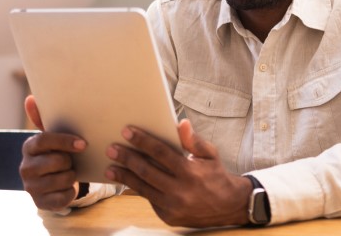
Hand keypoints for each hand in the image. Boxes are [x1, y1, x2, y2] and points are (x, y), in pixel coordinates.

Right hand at [19, 95, 85, 210]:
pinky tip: (69, 187)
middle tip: (71, 161)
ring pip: (63, 180)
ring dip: (72, 176)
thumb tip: (30, 98)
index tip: (83, 144)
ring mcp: (31, 187)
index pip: (44, 141)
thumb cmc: (54, 154)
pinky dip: (71, 192)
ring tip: (69, 173)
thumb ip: (43, 119)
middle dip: (69, 161)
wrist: (50, 183)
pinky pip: (64, 197)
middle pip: (56, 162)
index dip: (65, 142)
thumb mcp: (52, 138)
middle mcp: (25, 168)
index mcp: (28, 147)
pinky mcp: (41, 203)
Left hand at [105, 119, 251, 226]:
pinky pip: (149, 199)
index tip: (127, 131)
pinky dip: (137, 189)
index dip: (142, 141)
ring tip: (111, 167)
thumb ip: (193, 140)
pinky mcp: (168, 216)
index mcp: (190, 172)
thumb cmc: (217, 176)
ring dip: (125, 176)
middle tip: (112, 149)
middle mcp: (180, 190)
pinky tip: (127, 180)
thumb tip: (181, 123)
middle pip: (146, 171)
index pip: (160, 153)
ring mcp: (173, 206)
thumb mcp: (210, 155)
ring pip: (143, 188)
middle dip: (127, 158)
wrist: (229, 207)